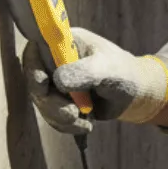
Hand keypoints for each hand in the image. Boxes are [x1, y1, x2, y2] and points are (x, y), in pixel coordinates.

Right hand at [21, 27, 167, 133]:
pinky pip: (52, 116)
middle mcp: (53, 61)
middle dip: (51, 103)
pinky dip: (67, 125)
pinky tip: (86, 126)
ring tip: (85, 123)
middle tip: (72, 114)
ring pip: (43, 103)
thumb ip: (84, 72)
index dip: (33, 68)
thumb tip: (58, 81)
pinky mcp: (59, 100)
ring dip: (60, 117)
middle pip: (36, 82)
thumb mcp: (106, 69)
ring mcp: (54, 82)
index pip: (36, 50)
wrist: (134, 93)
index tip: (43, 84)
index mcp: (63, 42)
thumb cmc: (123, 72)